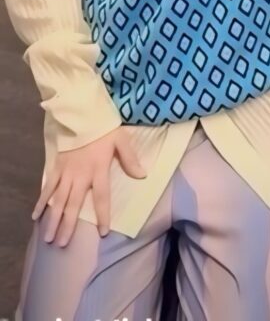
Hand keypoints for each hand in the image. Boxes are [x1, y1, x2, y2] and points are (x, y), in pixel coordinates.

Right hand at [34, 127, 145, 246]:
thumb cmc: (104, 128)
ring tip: (48, 237)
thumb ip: (130, 159)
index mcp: (98, 169)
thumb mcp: (122, 140)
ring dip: (53, 219)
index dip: (103, 215)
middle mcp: (80, 175)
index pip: (101, 197)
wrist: (82, 115)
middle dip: (67, 225)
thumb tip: (143, 175)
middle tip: (61, 245)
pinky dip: (40, 201)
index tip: (103, 232)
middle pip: (73, 204)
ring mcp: (65, 172)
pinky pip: (47, 187)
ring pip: (57, 200)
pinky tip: (35, 216)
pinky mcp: (56, 167)